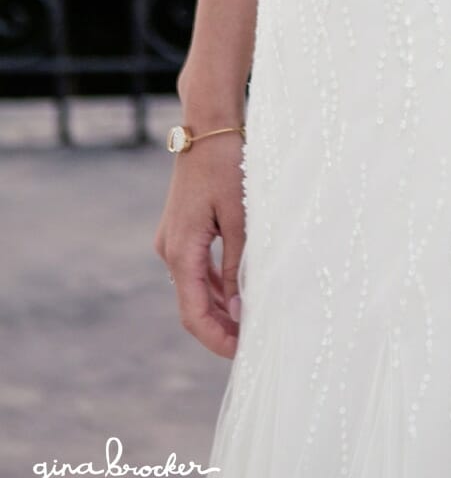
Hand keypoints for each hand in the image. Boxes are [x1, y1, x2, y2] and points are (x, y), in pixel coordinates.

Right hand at [153, 135, 246, 357]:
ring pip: (195, 287)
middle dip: (220, 327)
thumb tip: (241, 308)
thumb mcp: (240, 218)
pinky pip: (197, 267)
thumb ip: (238, 264)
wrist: (208, 124)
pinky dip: (217, 284)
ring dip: (220, 307)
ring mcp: (174, 239)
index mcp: (181, 251)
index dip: (216, 338)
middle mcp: (170, 249)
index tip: (241, 353)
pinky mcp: (182, 228)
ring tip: (252, 321)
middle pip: (192, 304)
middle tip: (253, 342)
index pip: (193, 313)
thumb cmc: (228, 165)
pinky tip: (240, 291)